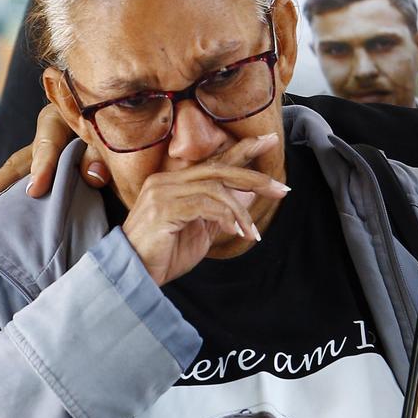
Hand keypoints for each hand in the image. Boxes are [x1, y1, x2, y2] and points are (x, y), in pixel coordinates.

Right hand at [0, 104, 109, 217]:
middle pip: (14, 165)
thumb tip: (93, 177)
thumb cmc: (107, 120)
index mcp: (57, 121)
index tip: (36, 191)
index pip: (47, 146)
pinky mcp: (49, 173)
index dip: (42, 168)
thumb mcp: (106, 130)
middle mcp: (43, 140)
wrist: (111, 117)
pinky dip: (13, 203)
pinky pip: (26, 188)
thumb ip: (100, 152)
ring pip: (14, 177)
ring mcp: (42, 157)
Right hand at [123, 133, 288, 284]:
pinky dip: (224, 217)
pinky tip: (236, 232)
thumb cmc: (165, 255)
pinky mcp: (162, 209)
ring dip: (240, 211)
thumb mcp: (201, 231)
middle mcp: (167, 180)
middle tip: (282, 188)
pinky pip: (203, 205)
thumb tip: (248, 193)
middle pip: (218, 169)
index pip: (214, 161)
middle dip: (254, 178)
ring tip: (252, 232)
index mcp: (175, 182)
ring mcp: (162, 193)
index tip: (270, 141)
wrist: (135, 276)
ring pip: (214, 188)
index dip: (243, 149)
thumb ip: (220, 211)